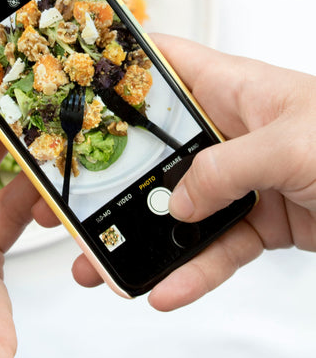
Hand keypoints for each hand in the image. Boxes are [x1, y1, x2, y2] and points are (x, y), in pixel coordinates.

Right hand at [33, 36, 315, 310]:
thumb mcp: (293, 143)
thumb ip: (227, 169)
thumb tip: (179, 202)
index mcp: (231, 89)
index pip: (160, 66)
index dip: (116, 73)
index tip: (70, 93)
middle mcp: (228, 131)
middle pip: (153, 152)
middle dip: (108, 178)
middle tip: (64, 202)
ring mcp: (241, 179)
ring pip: (177, 209)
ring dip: (139, 239)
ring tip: (100, 267)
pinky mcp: (259, 222)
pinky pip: (215, 250)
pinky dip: (191, 272)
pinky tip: (166, 291)